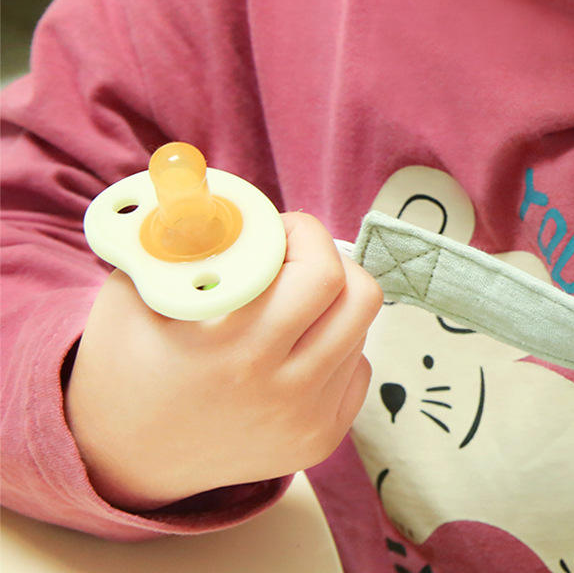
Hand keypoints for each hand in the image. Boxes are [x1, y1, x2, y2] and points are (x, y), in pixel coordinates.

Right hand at [64, 212, 381, 510]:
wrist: (123, 459)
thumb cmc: (125, 362)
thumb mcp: (135, 289)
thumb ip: (184, 240)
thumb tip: (231, 201)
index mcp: (235, 347)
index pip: (319, 270)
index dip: (303, 232)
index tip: (277, 230)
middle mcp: (280, 389)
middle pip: (360, 295)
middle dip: (330, 259)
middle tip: (293, 259)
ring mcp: (305, 420)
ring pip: (362, 330)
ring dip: (333, 302)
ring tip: (290, 304)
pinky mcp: (320, 440)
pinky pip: (358, 369)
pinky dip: (335, 347)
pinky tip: (292, 349)